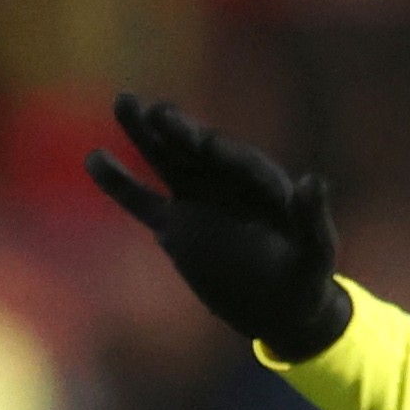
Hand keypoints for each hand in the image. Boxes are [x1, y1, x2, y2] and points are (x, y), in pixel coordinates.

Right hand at [84, 94, 349, 359]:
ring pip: (168, 161)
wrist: (278, 308)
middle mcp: (229, 184)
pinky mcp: (176, 226)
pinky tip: (94, 158)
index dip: (224, 153)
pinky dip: (119, 183)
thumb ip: (312, 219)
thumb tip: (312, 180)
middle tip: (157, 111)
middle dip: (180, 131)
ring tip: (123, 102)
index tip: (205, 142)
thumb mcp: (315, 256)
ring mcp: (199, 201)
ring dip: (146, 134)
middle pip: (200, 151)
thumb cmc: (304, 283)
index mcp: (265, 188)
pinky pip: (142, 202)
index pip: (242, 164)